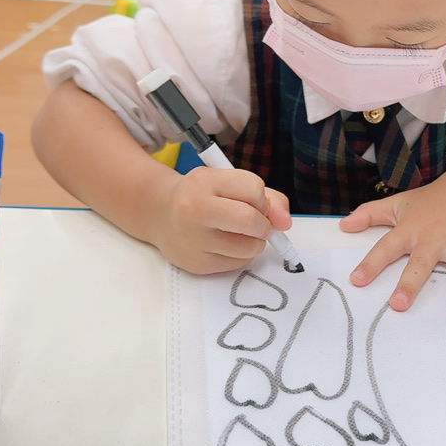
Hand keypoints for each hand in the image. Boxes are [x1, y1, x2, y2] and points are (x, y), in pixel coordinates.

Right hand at [149, 166, 290, 273]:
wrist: (160, 215)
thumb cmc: (204, 197)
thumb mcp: (229, 184)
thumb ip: (268, 198)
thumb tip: (285, 223)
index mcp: (204, 181)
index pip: (254, 189)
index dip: (262, 199)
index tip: (255, 202)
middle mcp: (194, 209)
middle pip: (251, 221)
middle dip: (264, 225)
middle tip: (258, 224)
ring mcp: (193, 239)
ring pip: (249, 247)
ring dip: (255, 242)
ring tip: (239, 234)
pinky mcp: (196, 263)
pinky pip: (238, 263)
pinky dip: (241, 255)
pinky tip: (225, 245)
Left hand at [340, 166, 445, 317]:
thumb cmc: (432, 201)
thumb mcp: (399, 204)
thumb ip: (370, 215)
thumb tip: (342, 225)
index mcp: (412, 230)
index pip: (386, 247)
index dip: (371, 263)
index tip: (357, 280)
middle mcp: (436, 238)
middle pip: (421, 262)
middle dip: (410, 283)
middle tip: (399, 304)